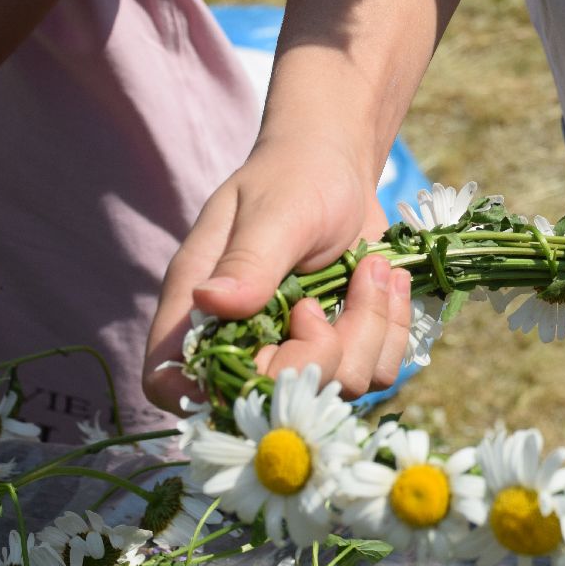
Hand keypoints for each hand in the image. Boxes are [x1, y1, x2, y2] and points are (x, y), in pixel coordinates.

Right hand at [143, 137, 414, 410]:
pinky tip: (389, 282)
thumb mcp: (275, 213)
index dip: (211, 393)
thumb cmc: (295, 177)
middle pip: (272, 400)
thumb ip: (249, 260)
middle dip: (319, 353)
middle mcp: (243, 339)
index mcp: (199, 306)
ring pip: (338, 388)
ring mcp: (297, 349)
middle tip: (323, 299)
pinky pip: (377, 373)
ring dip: (368, 330)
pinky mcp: (343, 348)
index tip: (273, 354)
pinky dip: (393, 331)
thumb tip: (211, 302)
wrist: (341, 166)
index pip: (171, 382)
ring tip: (371, 271)